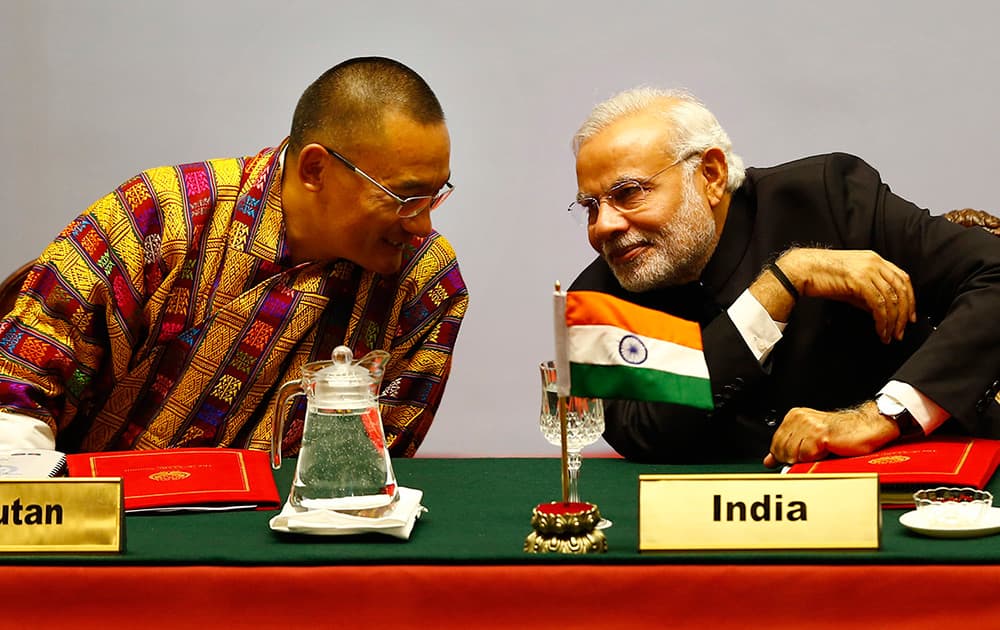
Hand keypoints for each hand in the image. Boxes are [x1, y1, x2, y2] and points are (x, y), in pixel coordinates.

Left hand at [762, 401, 898, 467]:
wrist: (867, 427)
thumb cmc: (842, 434)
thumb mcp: (810, 440)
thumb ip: (789, 448)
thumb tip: (769, 460)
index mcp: (794, 417)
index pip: (775, 443)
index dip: (785, 456)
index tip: (798, 458)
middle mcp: (799, 418)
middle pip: (782, 450)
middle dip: (796, 459)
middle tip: (814, 455)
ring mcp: (808, 425)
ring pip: (793, 454)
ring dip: (808, 459)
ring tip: (822, 451)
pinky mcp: (819, 434)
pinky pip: (807, 455)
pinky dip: (817, 458)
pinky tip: (828, 450)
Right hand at [778, 248, 916, 343]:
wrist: (803, 270)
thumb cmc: (822, 276)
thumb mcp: (851, 284)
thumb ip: (868, 295)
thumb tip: (880, 311)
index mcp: (874, 259)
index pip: (902, 279)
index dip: (910, 299)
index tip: (908, 316)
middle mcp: (874, 263)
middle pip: (901, 290)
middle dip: (903, 314)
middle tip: (901, 331)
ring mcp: (868, 270)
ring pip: (891, 299)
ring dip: (892, 321)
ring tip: (889, 335)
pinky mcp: (859, 281)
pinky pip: (878, 304)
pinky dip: (882, 320)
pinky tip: (879, 329)